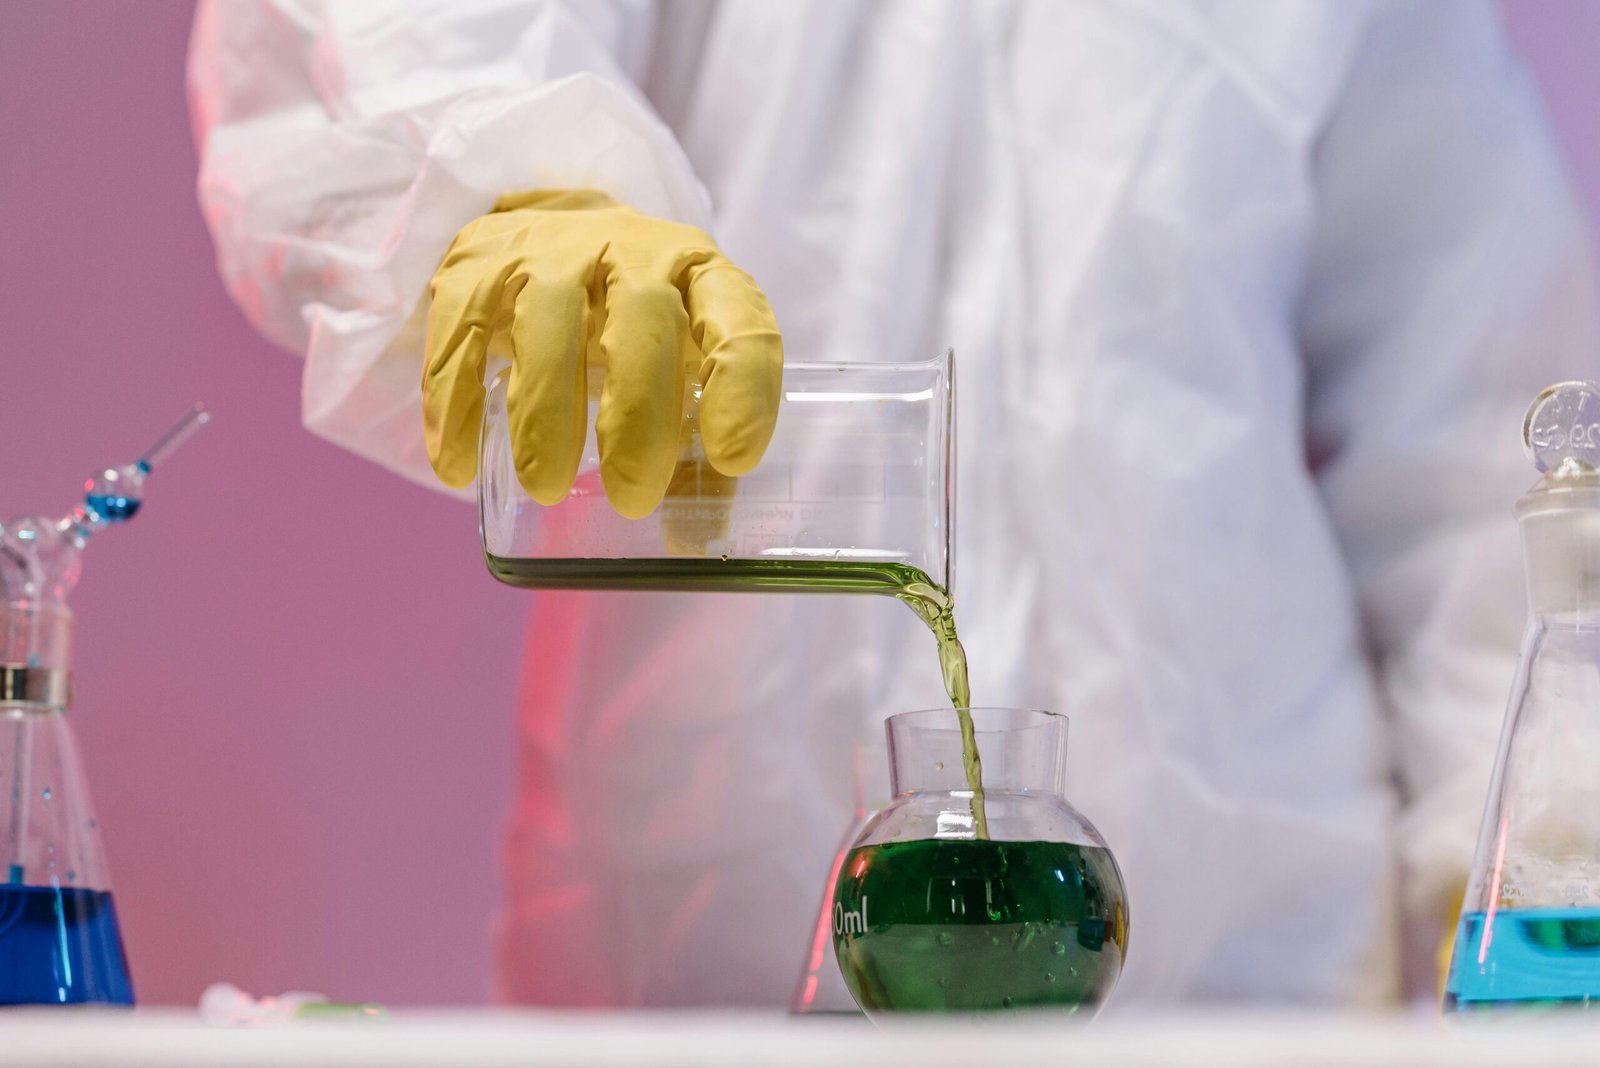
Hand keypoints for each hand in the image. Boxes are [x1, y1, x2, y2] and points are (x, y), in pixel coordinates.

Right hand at [423, 189, 782, 518]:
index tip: (731, 460)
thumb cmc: (636, 324)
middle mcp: (634, 250)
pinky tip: (456, 467)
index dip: (742, 390)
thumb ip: (695, 456)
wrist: (553, 228)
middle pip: (643, 321)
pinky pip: (461, 331)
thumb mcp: (679, 372)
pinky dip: (455, 404)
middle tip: (631, 496)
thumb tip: (693, 544)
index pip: (739, 322)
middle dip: (637, 416)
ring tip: (547, 487)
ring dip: (546, 412)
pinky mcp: (479, 260)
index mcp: (702, 278)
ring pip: (549, 320)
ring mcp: (552, 248)